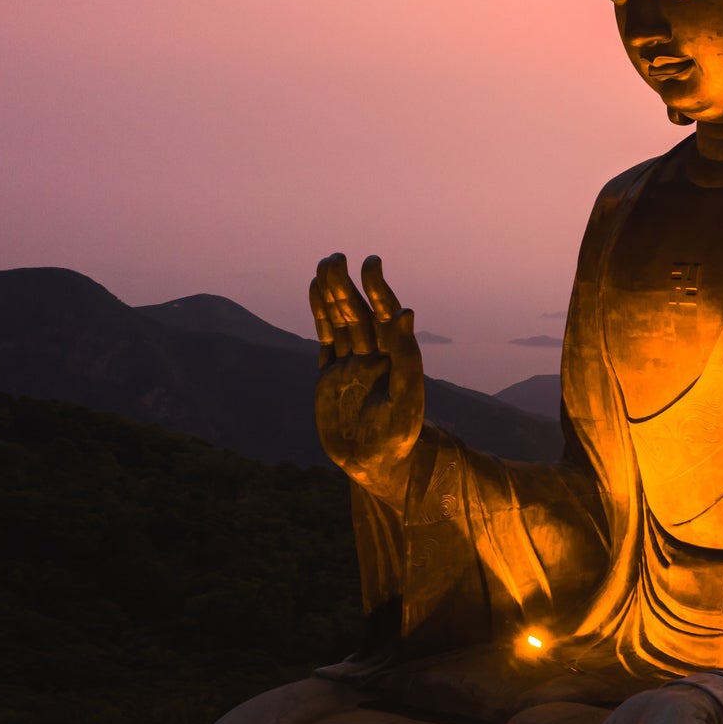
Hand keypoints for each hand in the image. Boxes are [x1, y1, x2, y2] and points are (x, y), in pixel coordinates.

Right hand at [309, 253, 424, 495]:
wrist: (376, 466)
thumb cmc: (398, 437)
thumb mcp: (406, 401)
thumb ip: (407, 358)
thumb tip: (406, 313)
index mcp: (394, 357)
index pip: (385, 315)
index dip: (377, 289)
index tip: (371, 262)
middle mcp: (372, 356)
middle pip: (357, 313)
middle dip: (346, 285)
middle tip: (335, 256)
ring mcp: (350, 365)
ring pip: (340, 322)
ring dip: (331, 295)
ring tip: (324, 265)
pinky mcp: (330, 377)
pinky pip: (325, 339)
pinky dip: (320, 317)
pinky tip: (316, 294)